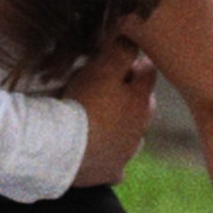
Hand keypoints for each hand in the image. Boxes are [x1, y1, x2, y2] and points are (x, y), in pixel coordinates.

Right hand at [65, 36, 156, 187]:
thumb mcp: (102, 68)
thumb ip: (121, 51)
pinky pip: (114, 164)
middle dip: (131, 96)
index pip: (148, 73)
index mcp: (141, 101)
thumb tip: (133, 40)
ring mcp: (127, 153)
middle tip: (107, 88)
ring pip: (131, 136)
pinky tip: (95, 152)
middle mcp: (140, 129)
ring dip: (120, 127)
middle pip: (143, 106)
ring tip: (98, 120)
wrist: (64, 149)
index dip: (133, 62)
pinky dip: (107, 156)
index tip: (117, 59)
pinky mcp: (110, 173)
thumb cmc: (84, 104)